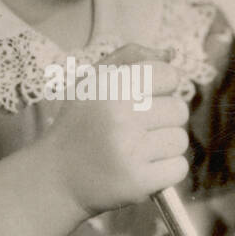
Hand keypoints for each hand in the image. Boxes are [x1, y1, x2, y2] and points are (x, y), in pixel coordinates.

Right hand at [44, 44, 189, 216]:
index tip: (143, 100)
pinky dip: (165, 171)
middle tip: (136, 130)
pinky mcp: (137, 181)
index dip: (160, 88)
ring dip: (164, 146)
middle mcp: (120, 116)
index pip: (169, 75)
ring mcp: (130, 150)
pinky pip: (178, 168)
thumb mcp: (92, 81)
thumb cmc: (79, 125)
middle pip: (178, 109)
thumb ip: (130, 57)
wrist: (54, 179)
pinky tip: (142, 169)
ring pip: (179, 140)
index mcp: (110, 87)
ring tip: (137, 150)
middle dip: (163, 120)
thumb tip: (171, 54)